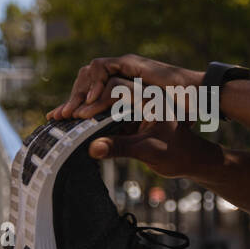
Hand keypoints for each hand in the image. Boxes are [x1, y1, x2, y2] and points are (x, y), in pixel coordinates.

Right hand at [48, 55, 216, 178]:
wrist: (192, 160)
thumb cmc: (178, 154)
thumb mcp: (149, 151)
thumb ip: (122, 148)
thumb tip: (91, 149)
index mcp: (149, 98)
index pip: (116, 89)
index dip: (95, 102)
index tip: (79, 116)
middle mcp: (140, 96)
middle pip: (103, 88)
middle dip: (80, 100)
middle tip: (60, 115)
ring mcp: (132, 105)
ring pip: (100, 100)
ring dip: (80, 108)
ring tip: (57, 118)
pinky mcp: (127, 116)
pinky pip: (103, 112)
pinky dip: (86, 118)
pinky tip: (67, 124)